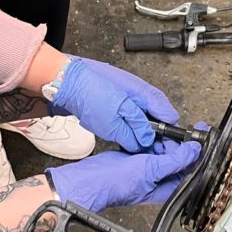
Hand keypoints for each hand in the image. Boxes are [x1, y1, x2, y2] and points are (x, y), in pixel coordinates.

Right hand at [47, 140, 200, 212]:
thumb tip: (194, 150)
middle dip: (178, 142)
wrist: (91, 180)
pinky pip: (150, 146)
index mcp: (169, 187)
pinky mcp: (137, 160)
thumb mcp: (151, 170)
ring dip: (163, 139)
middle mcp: (160, 179)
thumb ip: (174, 160)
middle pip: (178, 156)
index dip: (197, 150)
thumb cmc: (116, 183)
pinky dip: (151, 139)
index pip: (190, 166)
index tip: (203, 134)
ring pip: (164, 149)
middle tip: (175, 131)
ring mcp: (148, 169)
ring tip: (158, 133)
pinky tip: (148, 134)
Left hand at [50, 57, 179, 151]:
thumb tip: (144, 143)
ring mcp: (125, 98)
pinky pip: (126, 120)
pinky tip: (121, 140)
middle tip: (148, 151)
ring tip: (134, 148)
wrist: (64, 80)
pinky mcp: (113, 103)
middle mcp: (138, 95)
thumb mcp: (115, 119)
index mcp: (144, 94)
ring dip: (138, 135)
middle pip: (156, 119)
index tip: (165, 149)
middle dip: (153, 137)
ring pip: (140, 121)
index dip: (168, 134)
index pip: (167, 115)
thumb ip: (133, 133)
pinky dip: (126, 130)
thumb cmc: (88, 93)